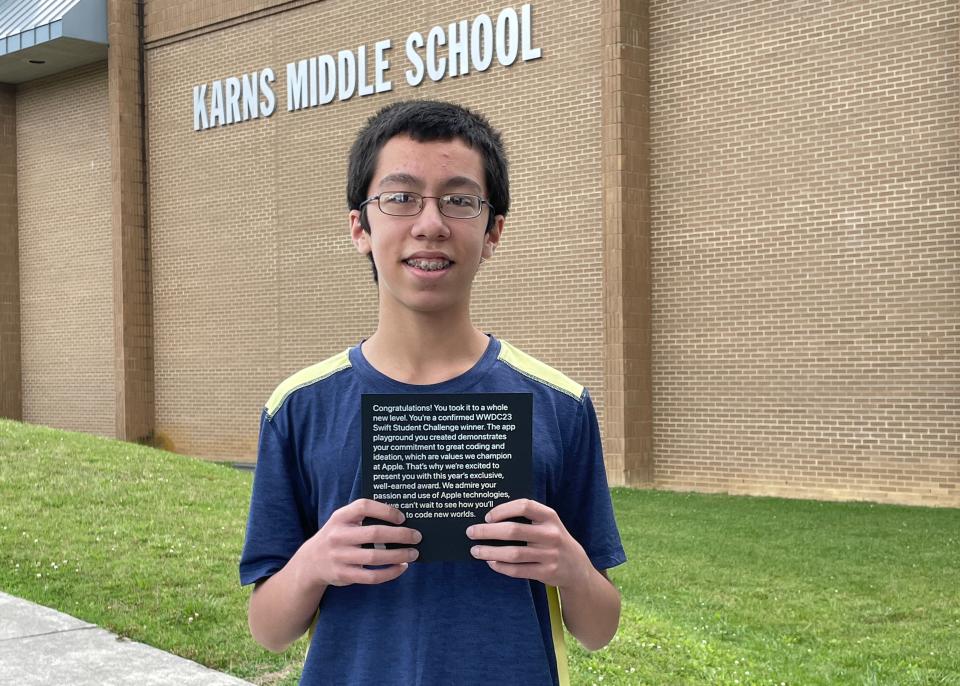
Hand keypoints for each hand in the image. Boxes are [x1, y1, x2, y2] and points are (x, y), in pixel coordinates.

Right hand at [297, 498, 420, 587]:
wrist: (310, 562)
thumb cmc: (337, 536)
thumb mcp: (342, 521)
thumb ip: (363, 517)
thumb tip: (400, 519)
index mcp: (340, 517)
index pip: (363, 507)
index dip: (385, 510)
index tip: (402, 517)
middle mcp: (338, 535)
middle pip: (374, 533)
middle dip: (400, 535)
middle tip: (417, 536)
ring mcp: (340, 556)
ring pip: (375, 556)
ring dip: (399, 555)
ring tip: (413, 553)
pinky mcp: (344, 575)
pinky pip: (372, 576)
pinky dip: (390, 572)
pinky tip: (402, 567)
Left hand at [466, 499, 592, 589]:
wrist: (576, 567)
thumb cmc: (553, 539)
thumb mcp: (547, 523)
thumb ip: (527, 518)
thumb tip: (491, 517)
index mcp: (550, 516)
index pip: (525, 506)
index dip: (503, 509)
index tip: (487, 517)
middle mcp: (551, 534)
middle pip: (514, 531)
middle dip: (488, 532)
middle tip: (471, 532)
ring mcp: (550, 555)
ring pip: (513, 554)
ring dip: (490, 552)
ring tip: (475, 551)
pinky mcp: (546, 572)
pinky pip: (518, 570)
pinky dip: (501, 567)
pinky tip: (491, 562)